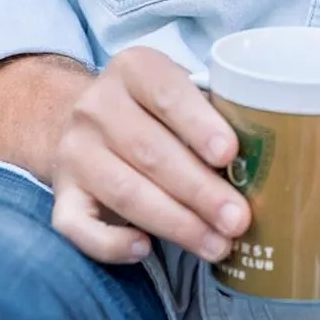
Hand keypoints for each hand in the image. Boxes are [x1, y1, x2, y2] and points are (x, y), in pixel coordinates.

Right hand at [50, 46, 250, 264]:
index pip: (167, 94)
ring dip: (176, 223)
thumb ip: (211, 114)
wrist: (87, 122)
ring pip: (125, 193)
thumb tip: (259, 162)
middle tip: (238, 219)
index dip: (199, 125)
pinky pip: (78, 226)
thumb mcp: (180, 91)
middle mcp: (96, 107)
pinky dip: (110, 243)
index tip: (229, 154)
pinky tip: (144, 249)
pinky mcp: (61, 194)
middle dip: (200, 190)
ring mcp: (74, 152)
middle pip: (151, 152)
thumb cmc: (155, 110)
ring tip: (216, 245)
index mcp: (133, 69)